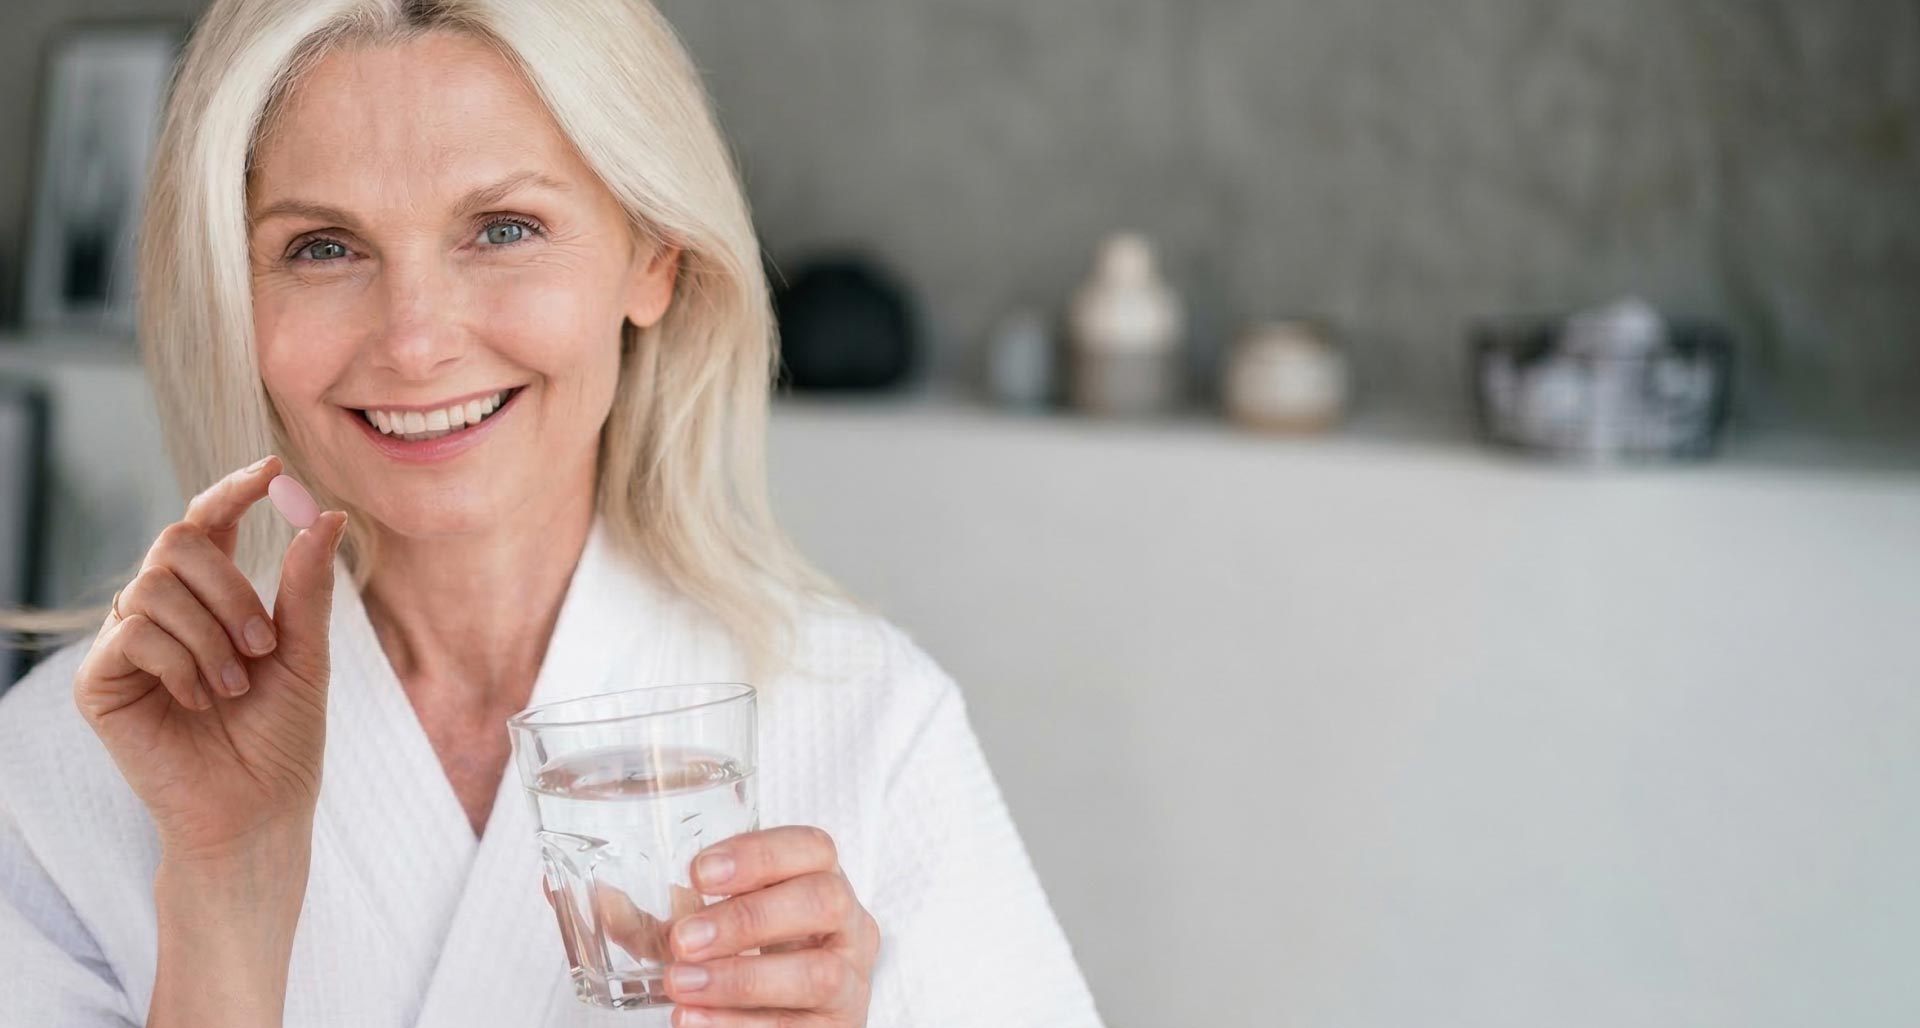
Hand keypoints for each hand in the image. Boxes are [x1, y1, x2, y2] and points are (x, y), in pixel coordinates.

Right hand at [73, 454, 347, 860]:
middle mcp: (163, 612)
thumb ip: (306, 587)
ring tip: (235, 687)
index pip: (208, 522)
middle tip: (264, 647)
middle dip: (231, 589)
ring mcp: (126, 645)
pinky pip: (132, 632)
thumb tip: (326, 514)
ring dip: (211, 635)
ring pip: (154, 585)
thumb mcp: (306, 654)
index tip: (271, 470)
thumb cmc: (282, 738)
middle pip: (177, 542)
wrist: (257, 811)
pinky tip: (201, 701)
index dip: (231, 490)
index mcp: (212, 599)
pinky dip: (180, 662)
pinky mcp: (100, 683)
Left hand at [663, 826, 878, 1026]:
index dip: (761, 853)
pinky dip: (738, 1024)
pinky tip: (694, 1019)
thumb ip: (663, 922)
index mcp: (823, 884)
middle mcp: (850, 928)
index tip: (700, 872)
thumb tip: (599, 900)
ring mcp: (850, 983)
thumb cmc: (752, 967)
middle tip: (686, 939)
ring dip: (741, 979)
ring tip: (680, 985)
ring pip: (818, 973)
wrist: (780, 1025)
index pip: (813, 848)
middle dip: (749, 917)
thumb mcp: (709, 937)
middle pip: (825, 900)